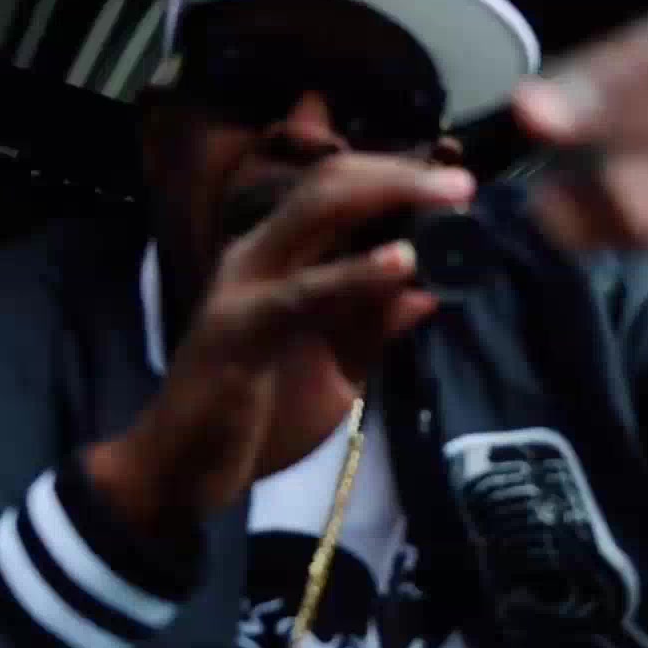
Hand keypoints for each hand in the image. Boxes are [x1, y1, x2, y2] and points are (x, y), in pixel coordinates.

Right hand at [89, 156, 474, 529]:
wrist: (183, 473)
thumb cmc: (256, 418)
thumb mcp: (334, 370)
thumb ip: (371, 329)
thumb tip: (427, 291)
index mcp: (277, 256)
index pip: (338, 191)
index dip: (398, 177)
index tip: (457, 182)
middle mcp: (258, 254)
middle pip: (331, 183)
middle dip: (401, 174)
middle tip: (464, 182)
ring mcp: (245, 284)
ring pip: (318, 211)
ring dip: (389, 197)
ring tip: (447, 197)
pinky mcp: (240, 327)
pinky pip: (305, 291)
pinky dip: (356, 274)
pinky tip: (401, 265)